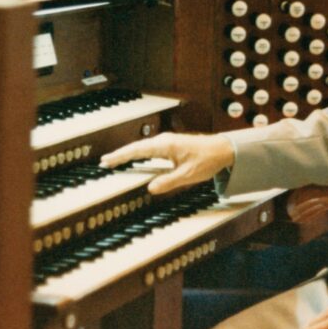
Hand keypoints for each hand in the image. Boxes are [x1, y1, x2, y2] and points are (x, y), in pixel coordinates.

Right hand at [99, 132, 234, 193]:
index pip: (138, 150)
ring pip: (143, 147)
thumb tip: (150, 188)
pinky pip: (150, 149)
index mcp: (166, 145)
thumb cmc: (207, 160)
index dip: (121, 156)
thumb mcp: (188, 175)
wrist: (223, 150)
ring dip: (129, 153)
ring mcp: (167, 142)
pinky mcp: (171, 146)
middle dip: (120, 154)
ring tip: (114, 161)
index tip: (107, 161)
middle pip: (137, 147)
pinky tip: (135, 158)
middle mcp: (164, 140)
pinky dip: (139, 153)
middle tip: (104, 162)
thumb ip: (168, 182)